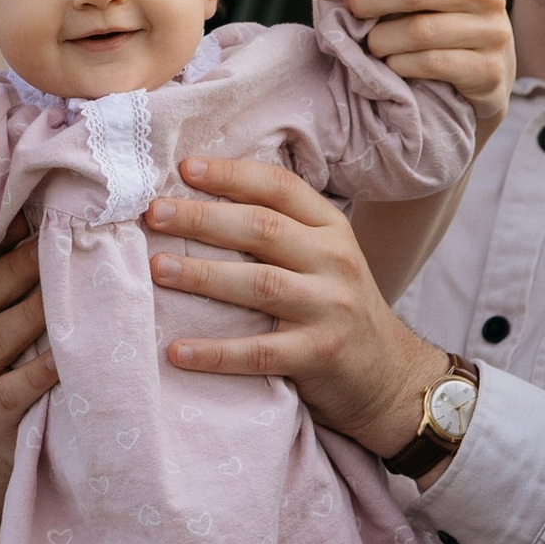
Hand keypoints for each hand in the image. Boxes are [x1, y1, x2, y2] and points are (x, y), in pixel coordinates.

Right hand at [0, 235, 53, 527]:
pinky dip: (35, 373)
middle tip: (54, 244)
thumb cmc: (27, 366)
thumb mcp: (21, 322)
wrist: (21, 443)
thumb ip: (26, 281)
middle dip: (18, 269)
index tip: (32, 217)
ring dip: (29, 315)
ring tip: (61, 295)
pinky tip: (60, 359)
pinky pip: (10, 391)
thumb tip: (48, 222)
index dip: (1, 243)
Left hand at [144, 155, 437, 454]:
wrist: (390, 376)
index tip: (184, 167)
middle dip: (203, 217)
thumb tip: (198, 200)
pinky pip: (259, 352)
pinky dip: (215, 352)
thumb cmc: (337, 308)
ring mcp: (330, 308)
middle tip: (154, 212)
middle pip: (262, 229)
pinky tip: (176, 351)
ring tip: (157, 269)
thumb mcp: (325, 257)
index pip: (280, 187)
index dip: (231, 174)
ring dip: (203, 275)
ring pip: (260, 283)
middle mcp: (335, 260)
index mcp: (331, 228)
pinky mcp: (320, 355)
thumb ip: (280, 230)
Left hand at [310, 0, 514, 138]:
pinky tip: (395, 63)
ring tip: (374, 42)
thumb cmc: (440, 14)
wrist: (487, 69)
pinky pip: (427, 63)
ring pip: (417, 31)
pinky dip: (399, 65)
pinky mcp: (486, 68)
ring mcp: (490, 28)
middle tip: (350, 5)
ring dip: (381, 40)